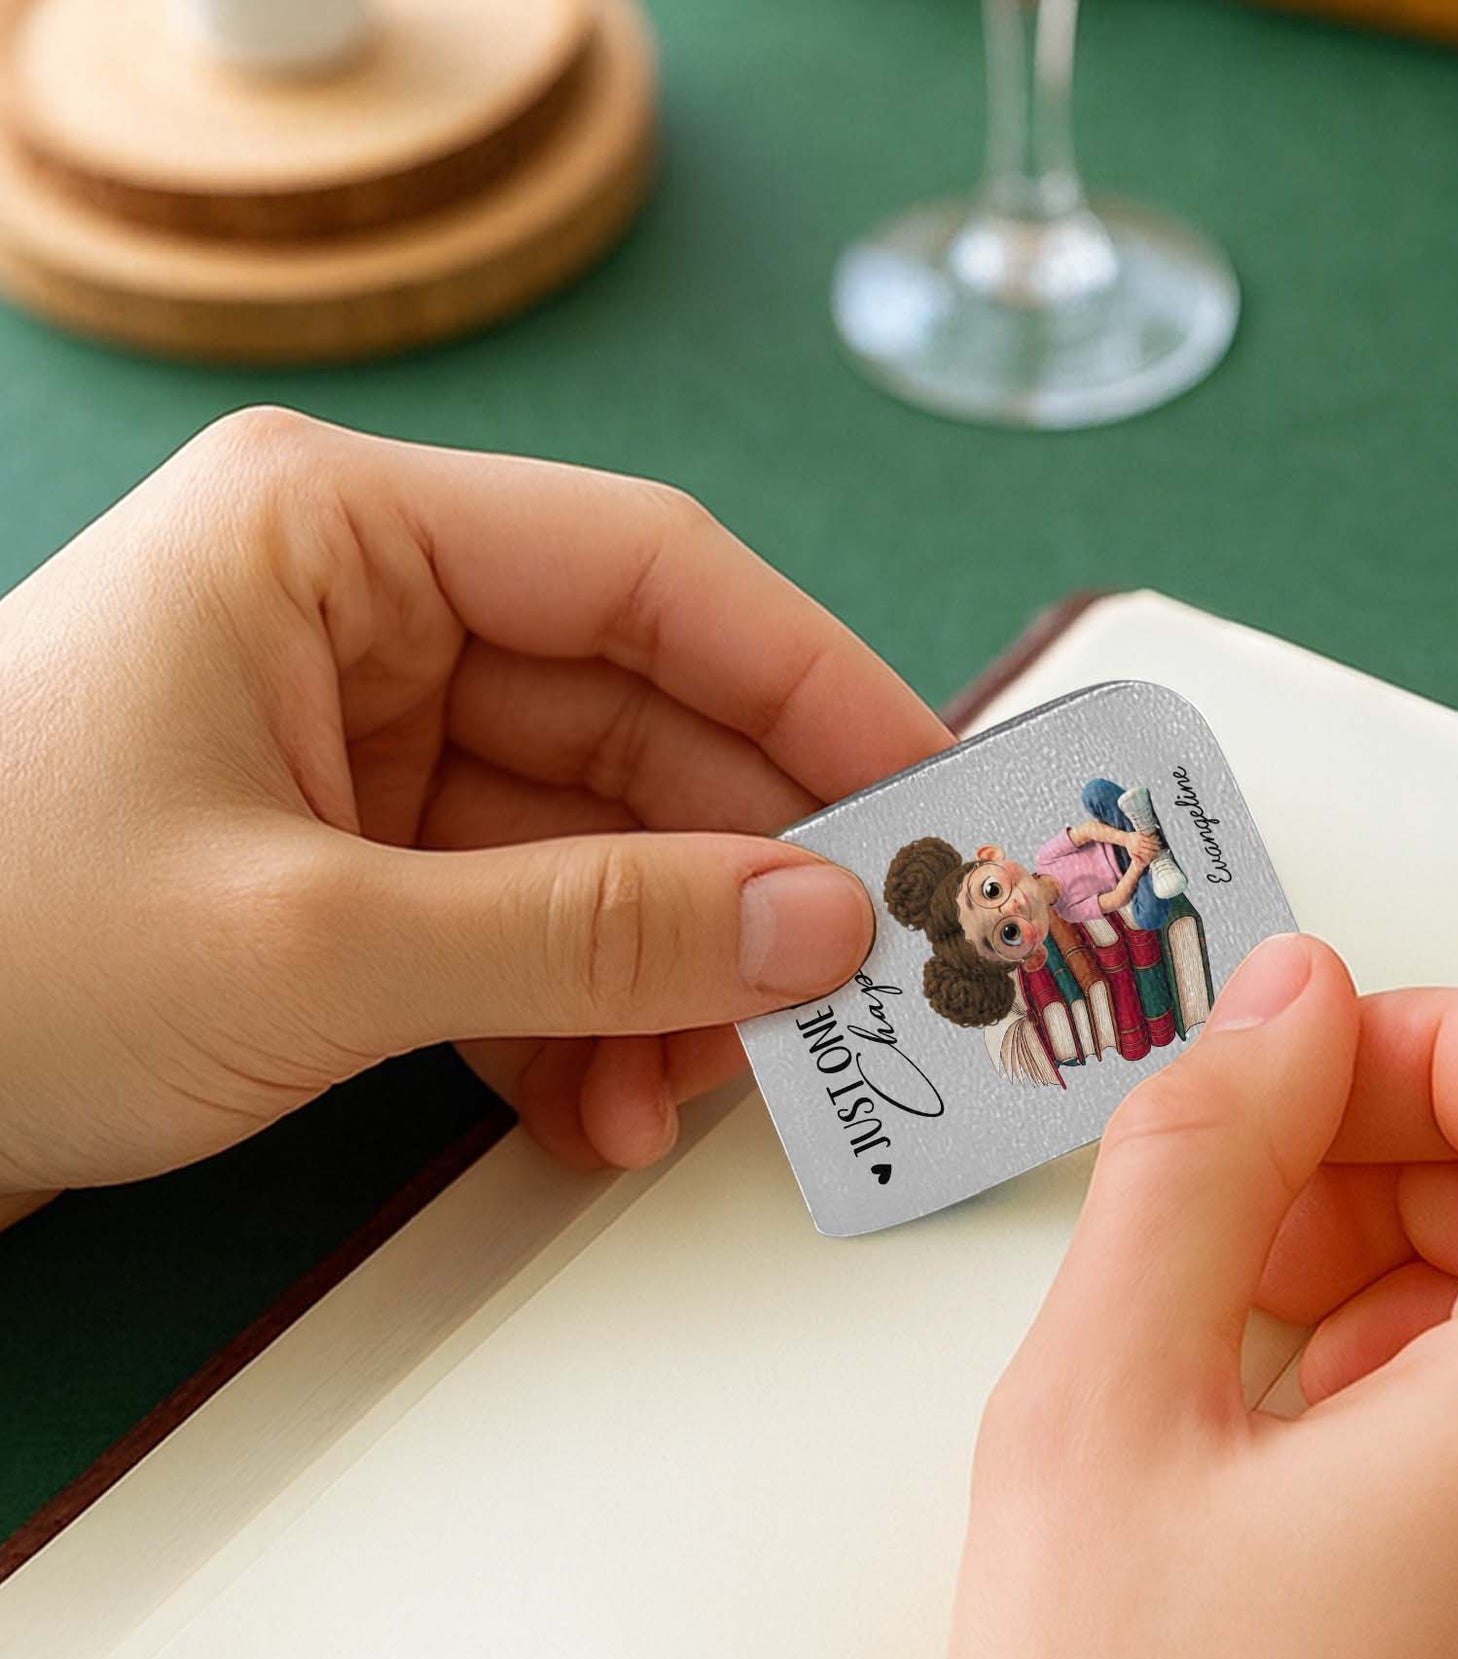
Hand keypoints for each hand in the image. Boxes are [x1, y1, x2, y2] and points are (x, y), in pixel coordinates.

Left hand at [0, 410, 948, 1214]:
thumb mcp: (321, 941)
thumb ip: (593, 931)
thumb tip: (822, 926)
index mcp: (339, 538)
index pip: (651, 573)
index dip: (813, 685)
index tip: (929, 797)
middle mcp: (362, 618)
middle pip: (639, 724)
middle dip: (738, 878)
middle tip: (844, 991)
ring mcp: (358, 746)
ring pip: (593, 845)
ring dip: (660, 979)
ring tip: (694, 1097)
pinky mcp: (350, 861)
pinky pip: (520, 923)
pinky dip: (574, 1023)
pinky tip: (600, 1114)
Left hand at [1125, 830, 1160, 866]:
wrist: (1125, 839)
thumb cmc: (1129, 848)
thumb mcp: (1131, 855)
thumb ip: (1136, 859)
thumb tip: (1141, 863)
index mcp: (1137, 850)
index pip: (1148, 852)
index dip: (1153, 853)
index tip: (1157, 854)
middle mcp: (1138, 845)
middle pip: (1150, 846)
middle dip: (1156, 847)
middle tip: (1160, 848)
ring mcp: (1139, 839)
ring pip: (1150, 841)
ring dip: (1156, 842)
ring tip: (1160, 843)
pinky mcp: (1140, 835)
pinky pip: (1147, 836)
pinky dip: (1152, 837)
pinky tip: (1156, 838)